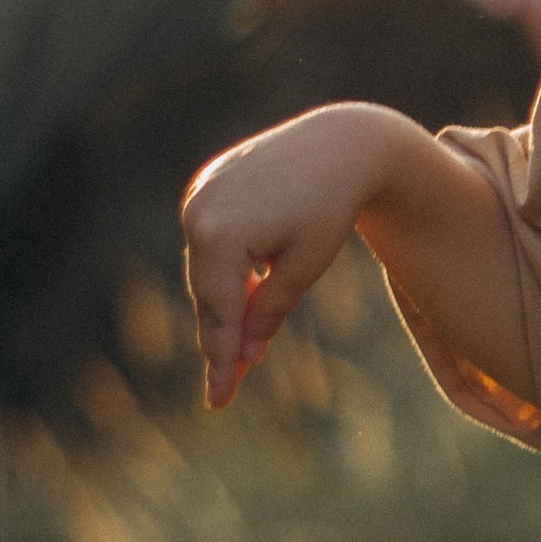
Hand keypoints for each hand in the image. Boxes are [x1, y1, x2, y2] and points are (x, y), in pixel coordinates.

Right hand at [182, 106, 399, 407]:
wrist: (342, 143)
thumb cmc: (332, 207)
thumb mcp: (304, 267)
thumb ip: (269, 309)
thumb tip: (245, 353)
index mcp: (221, 235)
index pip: (219, 310)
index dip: (221, 357)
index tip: (219, 397)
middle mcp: (198, 211)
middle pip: (208, 292)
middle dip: (220, 337)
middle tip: (225, 387)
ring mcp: (198, 194)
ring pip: (207, 268)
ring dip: (223, 305)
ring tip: (236, 352)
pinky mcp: (207, 185)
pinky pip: (211, 241)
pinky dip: (224, 270)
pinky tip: (240, 299)